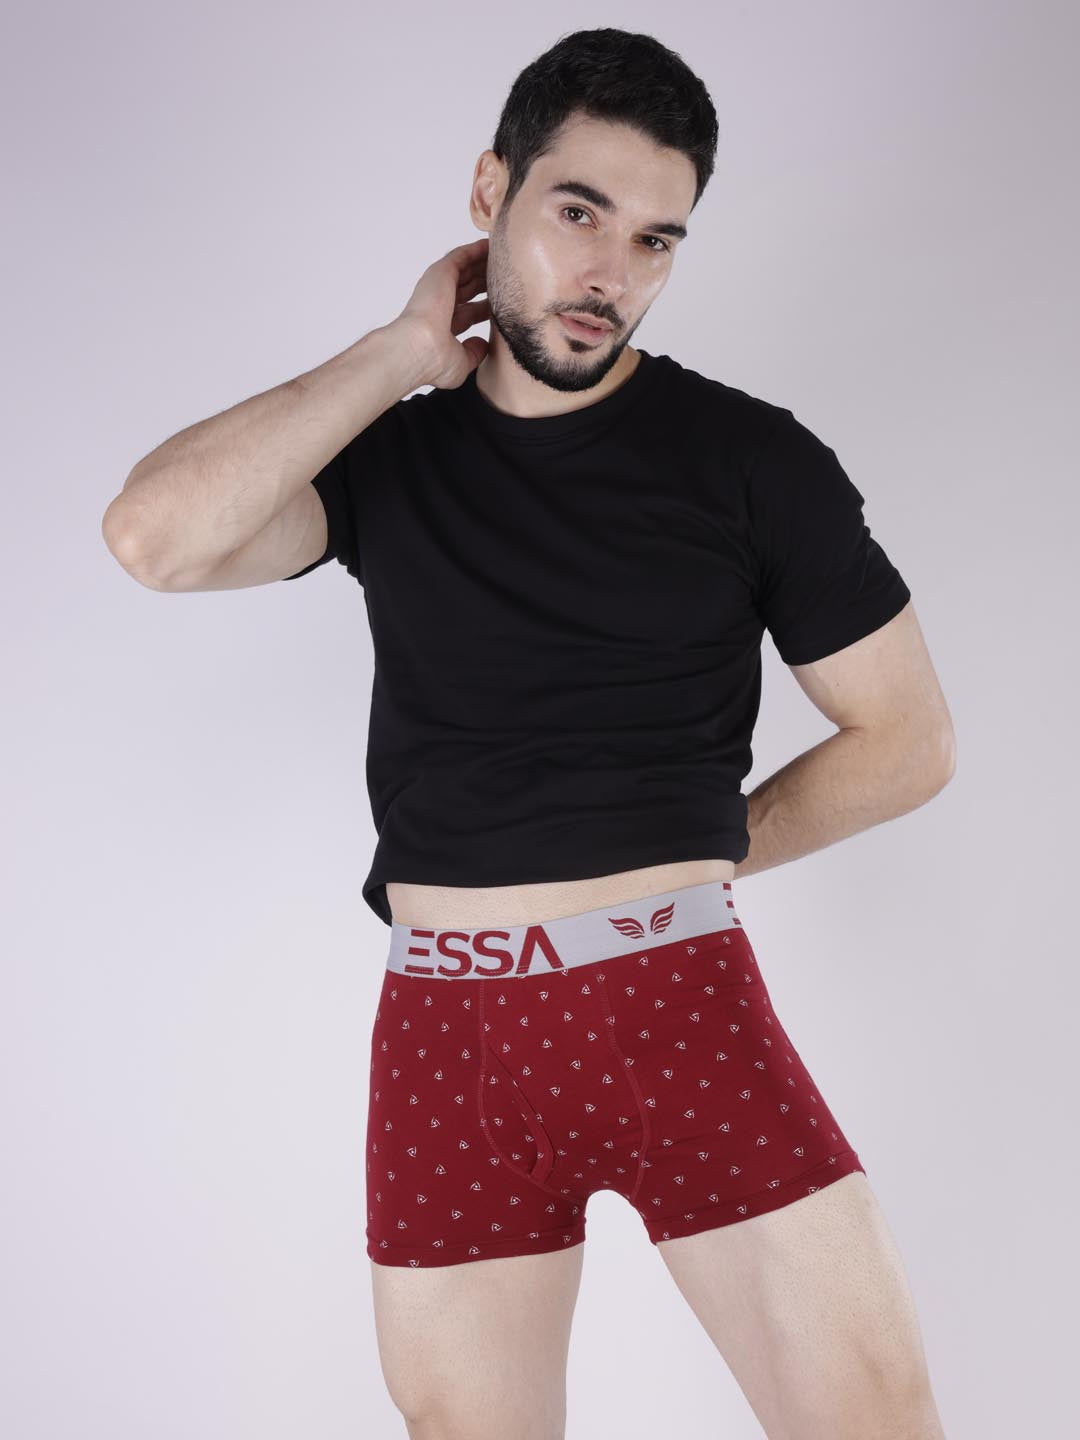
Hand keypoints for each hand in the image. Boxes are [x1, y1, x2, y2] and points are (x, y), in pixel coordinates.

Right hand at [392, 237, 490, 389]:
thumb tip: (483, 344)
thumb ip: (474, 353)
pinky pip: (461, 256)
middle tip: (508, 276)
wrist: (419, 348)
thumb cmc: (434, 361)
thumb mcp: (462, 363)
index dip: (486, 306)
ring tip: (504, 256)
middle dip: (487, 282)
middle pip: (468, 288)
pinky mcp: (440, 273)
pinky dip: (475, 250)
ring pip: (465, 270)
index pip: (470, 312)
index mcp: (444, 326)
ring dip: (482, 262)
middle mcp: (440, 305)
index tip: (504, 303)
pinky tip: (491, 245)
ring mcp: (439, 288)